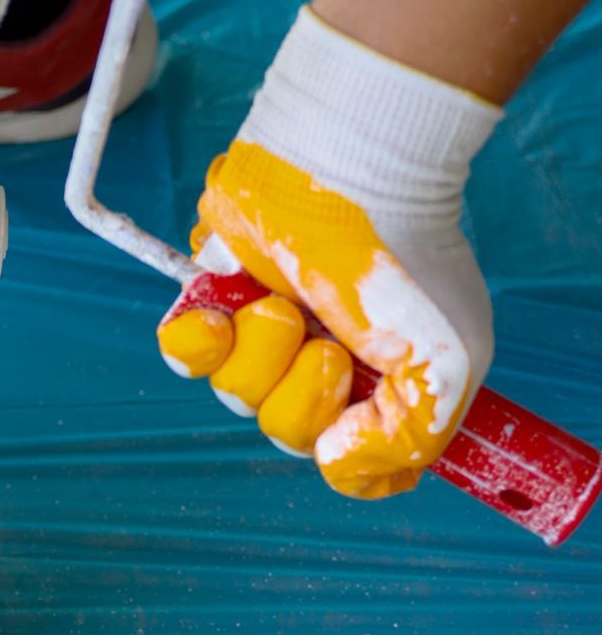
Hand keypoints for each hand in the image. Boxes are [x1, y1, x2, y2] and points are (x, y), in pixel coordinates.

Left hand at [154, 11, 497, 500]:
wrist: (352, 168)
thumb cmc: (407, 259)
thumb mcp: (450, 363)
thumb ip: (410, 440)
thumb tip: (334, 461)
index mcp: (384, 382)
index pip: (357, 466)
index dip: (351, 461)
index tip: (357, 420)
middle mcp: (326, 360)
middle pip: (291, 436)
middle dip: (304, 396)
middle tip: (329, 345)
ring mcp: (271, 331)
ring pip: (239, 398)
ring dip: (264, 355)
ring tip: (287, 305)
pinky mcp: (221, 301)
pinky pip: (184, 356)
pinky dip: (196, 343)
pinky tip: (220, 318)